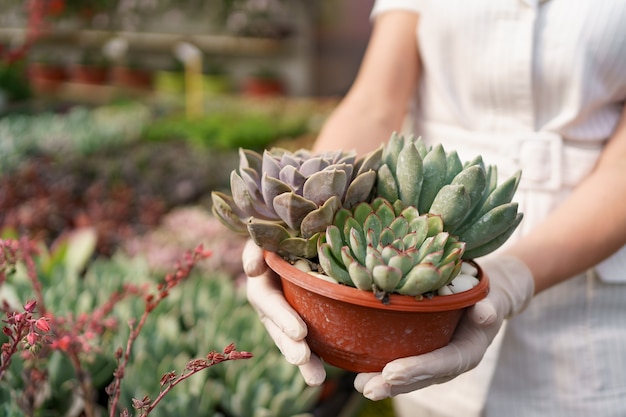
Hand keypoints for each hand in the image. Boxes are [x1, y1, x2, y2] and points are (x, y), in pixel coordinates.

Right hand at [243, 240, 326, 385]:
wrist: (290, 236)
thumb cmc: (276, 233)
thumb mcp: (262, 237)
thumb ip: (255, 250)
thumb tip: (253, 270)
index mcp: (262, 287)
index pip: (271, 304)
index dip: (283, 318)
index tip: (299, 333)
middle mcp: (274, 306)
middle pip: (281, 331)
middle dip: (291, 348)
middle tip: (305, 361)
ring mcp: (290, 314)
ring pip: (295, 340)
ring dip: (304, 360)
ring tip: (316, 379)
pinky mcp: (307, 315)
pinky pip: (313, 335)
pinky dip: (321, 351)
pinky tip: (335, 366)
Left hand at [354, 255, 534, 399]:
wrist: (485, 300)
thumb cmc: (486, 296)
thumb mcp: (491, 299)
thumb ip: (489, 307)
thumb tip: (485, 313)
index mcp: (467, 352)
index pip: (441, 363)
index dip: (417, 369)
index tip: (392, 372)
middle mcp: (448, 362)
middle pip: (420, 377)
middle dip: (393, 384)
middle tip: (367, 387)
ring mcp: (434, 360)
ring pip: (408, 376)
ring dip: (383, 382)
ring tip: (359, 384)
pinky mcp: (422, 354)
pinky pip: (401, 364)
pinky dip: (381, 368)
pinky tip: (358, 370)